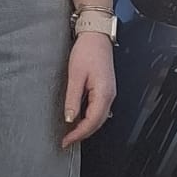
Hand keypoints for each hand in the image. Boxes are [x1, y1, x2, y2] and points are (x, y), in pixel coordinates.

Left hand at [61, 31, 115, 148]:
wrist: (96, 35)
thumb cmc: (87, 51)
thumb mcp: (75, 75)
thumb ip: (73, 99)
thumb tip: (70, 118)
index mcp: (103, 94)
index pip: (92, 122)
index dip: (79, 134)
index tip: (66, 141)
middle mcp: (109, 96)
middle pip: (97, 123)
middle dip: (82, 134)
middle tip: (66, 141)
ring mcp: (109, 93)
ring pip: (99, 118)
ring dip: (86, 127)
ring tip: (71, 133)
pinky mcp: (105, 89)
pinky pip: (98, 109)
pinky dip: (89, 118)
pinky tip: (79, 119)